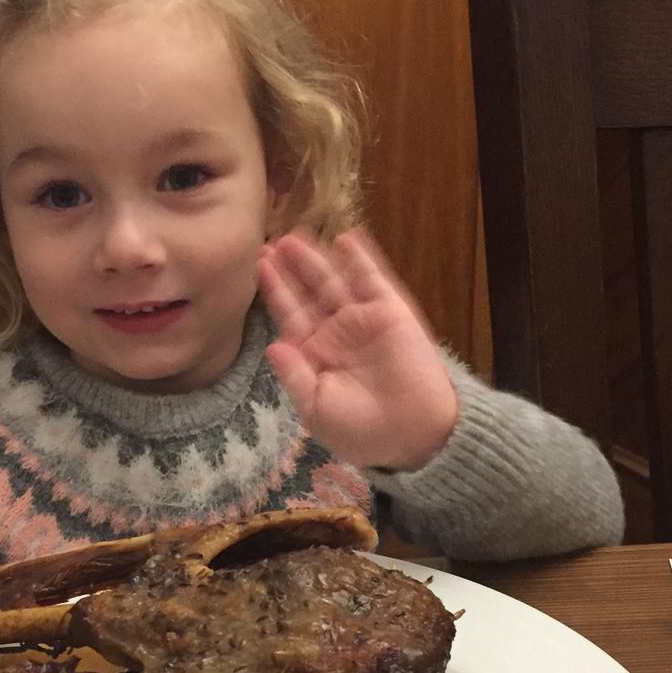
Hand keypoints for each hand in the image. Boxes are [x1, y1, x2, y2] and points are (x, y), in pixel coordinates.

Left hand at [257, 230, 458, 469]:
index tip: (258, 266)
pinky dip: (360, 260)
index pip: (291, 316)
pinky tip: (345, 239)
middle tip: (269, 242)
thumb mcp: (316, 408)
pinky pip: (372, 280)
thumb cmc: (362, 431)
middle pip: (308, 292)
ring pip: (335, 281)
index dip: (276, 291)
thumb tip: (271, 346)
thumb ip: (293, 375)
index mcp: (316, 355)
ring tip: (294, 237)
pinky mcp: (390, 312)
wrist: (413, 435)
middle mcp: (336, 333)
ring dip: (316, 259)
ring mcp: (363, 320)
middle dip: (290, 269)